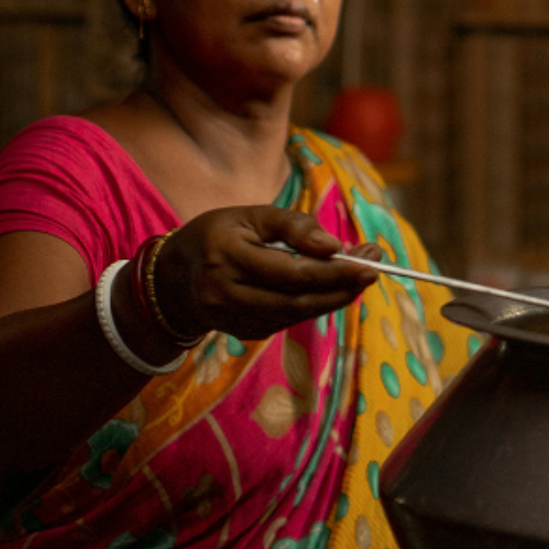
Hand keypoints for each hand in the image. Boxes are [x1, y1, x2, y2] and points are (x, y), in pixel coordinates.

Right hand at [151, 206, 382, 341]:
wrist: (174, 280)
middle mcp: (226, 293)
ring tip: (361, 276)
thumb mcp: (249, 216)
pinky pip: (289, 320)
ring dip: (335, 298)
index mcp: (226, 256)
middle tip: (375, 268)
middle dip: (343, 286)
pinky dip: (315, 305)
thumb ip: (292, 226)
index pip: (291, 271)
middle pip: (299, 299)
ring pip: (297, 314)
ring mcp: (233, 319)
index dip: (334, 270)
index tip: (370, 258)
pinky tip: (332, 288)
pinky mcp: (243, 332)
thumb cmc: (217, 236)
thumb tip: (334, 247)